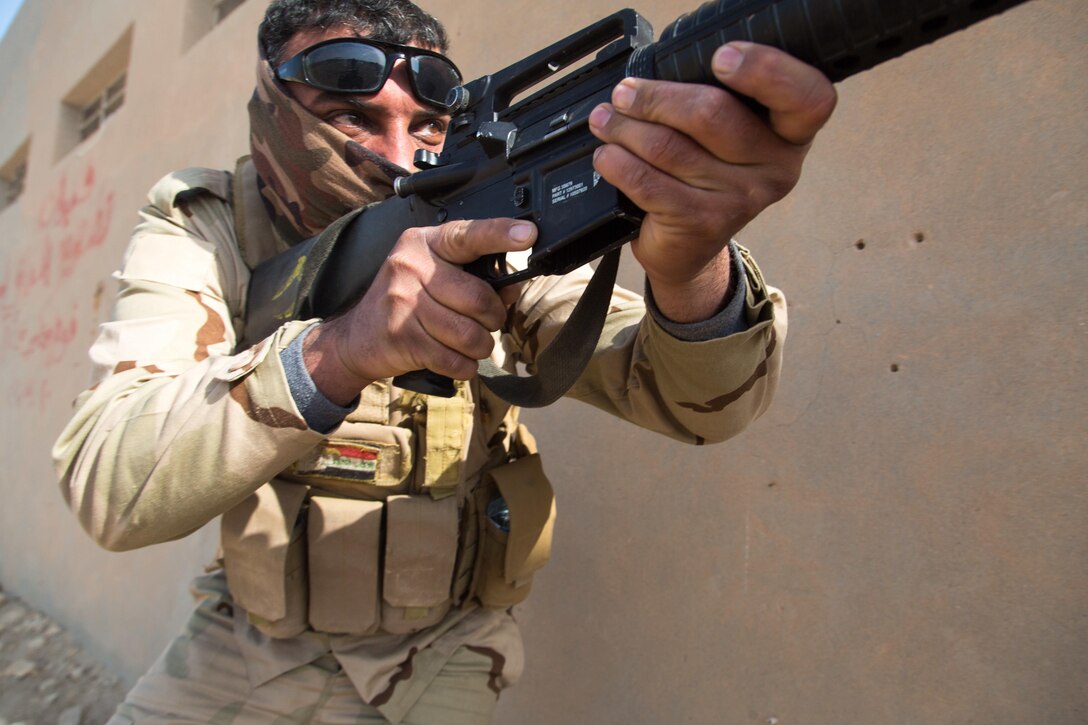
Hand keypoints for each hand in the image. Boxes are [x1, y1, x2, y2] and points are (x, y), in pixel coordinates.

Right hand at [303, 218, 534, 404]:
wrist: (356, 337)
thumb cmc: (405, 301)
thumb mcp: (434, 274)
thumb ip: (475, 275)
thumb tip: (513, 287)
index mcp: (423, 243)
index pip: (467, 235)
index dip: (499, 234)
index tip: (528, 233)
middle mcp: (410, 267)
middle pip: (478, 298)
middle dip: (494, 318)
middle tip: (487, 322)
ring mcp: (403, 303)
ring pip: (470, 335)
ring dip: (481, 346)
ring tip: (473, 343)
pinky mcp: (402, 338)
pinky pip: (454, 360)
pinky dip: (465, 366)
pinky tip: (458, 360)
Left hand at [588, 41, 835, 321]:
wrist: (689, 252)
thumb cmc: (705, 181)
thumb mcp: (725, 141)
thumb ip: (713, 105)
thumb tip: (652, 80)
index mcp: (790, 135)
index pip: (805, 97)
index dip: (766, 70)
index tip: (721, 58)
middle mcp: (776, 167)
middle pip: (712, 113)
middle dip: (656, 98)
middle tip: (624, 95)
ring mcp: (740, 199)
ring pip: (669, 146)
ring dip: (626, 129)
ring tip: (605, 121)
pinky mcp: (702, 223)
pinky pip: (648, 182)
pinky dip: (618, 164)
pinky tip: (607, 156)